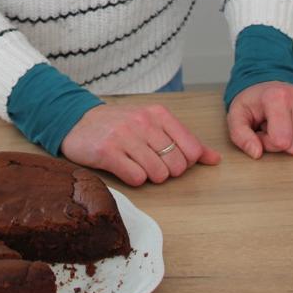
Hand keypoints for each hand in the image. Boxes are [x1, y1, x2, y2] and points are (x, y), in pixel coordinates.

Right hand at [60, 102, 220, 186]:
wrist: (78, 122)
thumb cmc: (121, 125)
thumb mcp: (154, 124)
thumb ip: (185, 140)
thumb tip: (214, 158)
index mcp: (158, 114)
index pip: (191, 148)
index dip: (184, 162)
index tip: (169, 158)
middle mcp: (143, 122)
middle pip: (176, 165)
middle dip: (167, 172)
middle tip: (151, 163)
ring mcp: (125, 136)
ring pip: (158, 173)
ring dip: (150, 177)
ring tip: (138, 166)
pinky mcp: (108, 152)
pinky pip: (136, 178)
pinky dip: (134, 179)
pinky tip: (125, 168)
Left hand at [227, 82, 292, 158]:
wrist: (267, 87)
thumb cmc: (253, 104)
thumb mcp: (237, 117)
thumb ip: (240, 136)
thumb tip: (256, 153)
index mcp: (275, 97)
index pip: (281, 141)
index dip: (268, 143)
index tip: (263, 131)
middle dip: (283, 144)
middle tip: (274, 128)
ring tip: (286, 126)